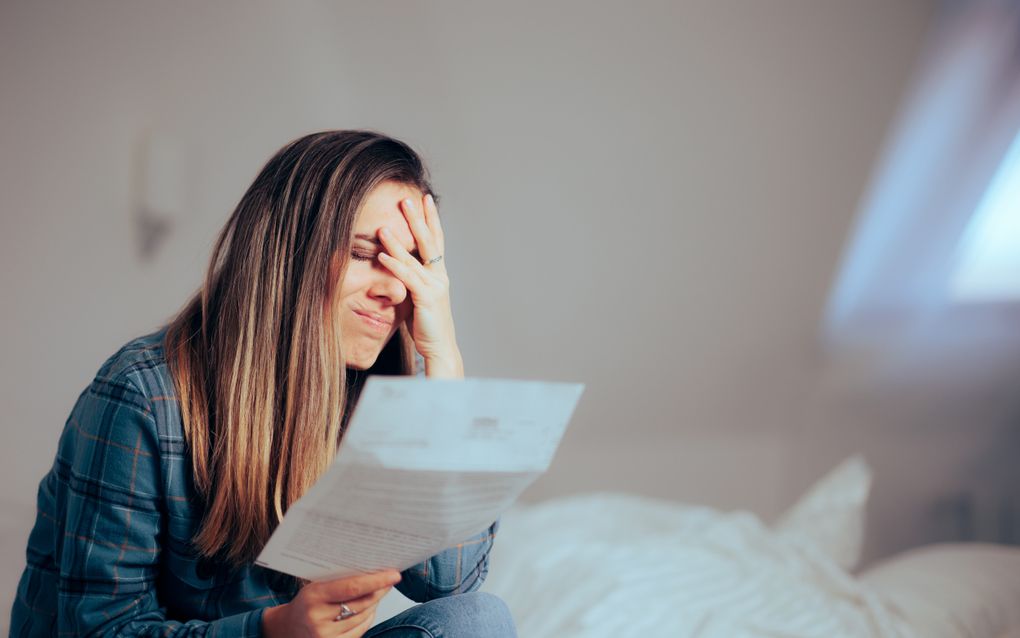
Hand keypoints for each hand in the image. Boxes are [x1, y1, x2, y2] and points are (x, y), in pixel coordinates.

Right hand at [262, 569, 399, 637]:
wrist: (287, 628)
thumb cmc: (306, 602)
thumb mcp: (316, 586)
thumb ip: (340, 581)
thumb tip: (373, 571)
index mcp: (314, 596)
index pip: (353, 587)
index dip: (377, 580)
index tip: (394, 574)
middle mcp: (319, 617)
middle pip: (362, 603)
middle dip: (380, 590)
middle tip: (390, 579)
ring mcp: (326, 635)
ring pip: (363, 616)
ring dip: (375, 603)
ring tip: (379, 592)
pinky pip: (360, 630)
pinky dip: (368, 618)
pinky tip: (369, 609)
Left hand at [377, 193, 463, 377]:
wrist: (440, 348)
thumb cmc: (427, 326)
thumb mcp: (418, 298)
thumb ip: (411, 282)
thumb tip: (395, 269)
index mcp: (439, 274)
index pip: (436, 240)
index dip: (431, 219)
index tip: (424, 200)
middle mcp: (439, 276)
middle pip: (428, 241)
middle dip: (417, 219)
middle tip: (407, 199)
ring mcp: (434, 286)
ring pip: (414, 258)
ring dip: (398, 240)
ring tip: (384, 225)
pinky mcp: (426, 298)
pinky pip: (407, 277)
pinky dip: (394, 264)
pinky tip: (381, 254)